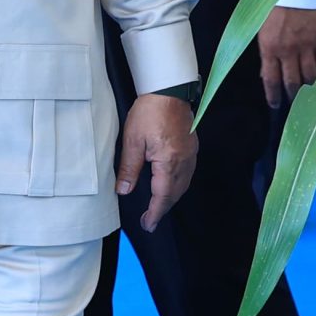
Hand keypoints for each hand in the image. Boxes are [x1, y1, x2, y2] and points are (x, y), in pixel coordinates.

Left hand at [117, 94, 198, 232]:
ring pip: (183, 185)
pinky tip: (169, 186)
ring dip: (171, 199)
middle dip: (163, 209)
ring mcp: (191, 155)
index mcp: (169, 162)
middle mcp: (184, 162)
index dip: (155, 213)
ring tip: (158, 208)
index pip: (162, 196)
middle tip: (150, 221)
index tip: (148, 225)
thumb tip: (124, 190)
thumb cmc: (149, 112)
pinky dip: (178, 185)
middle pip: (175, 194)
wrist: (168, 91)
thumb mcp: (132, 140)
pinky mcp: (192, 148)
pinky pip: (187, 174)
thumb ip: (129, 168)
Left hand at [256, 4, 315, 107]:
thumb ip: (266, 53)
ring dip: (311, 89)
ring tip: (312, 97)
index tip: (276, 106)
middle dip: (293, 96)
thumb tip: (267, 75)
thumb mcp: (261, 30)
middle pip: (293, 82)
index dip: (274, 96)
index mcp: (269, 48)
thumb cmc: (274, 8)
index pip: (271, 80)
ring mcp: (307, 46)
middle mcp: (288, 51)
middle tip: (295, 104)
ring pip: (311, 76)